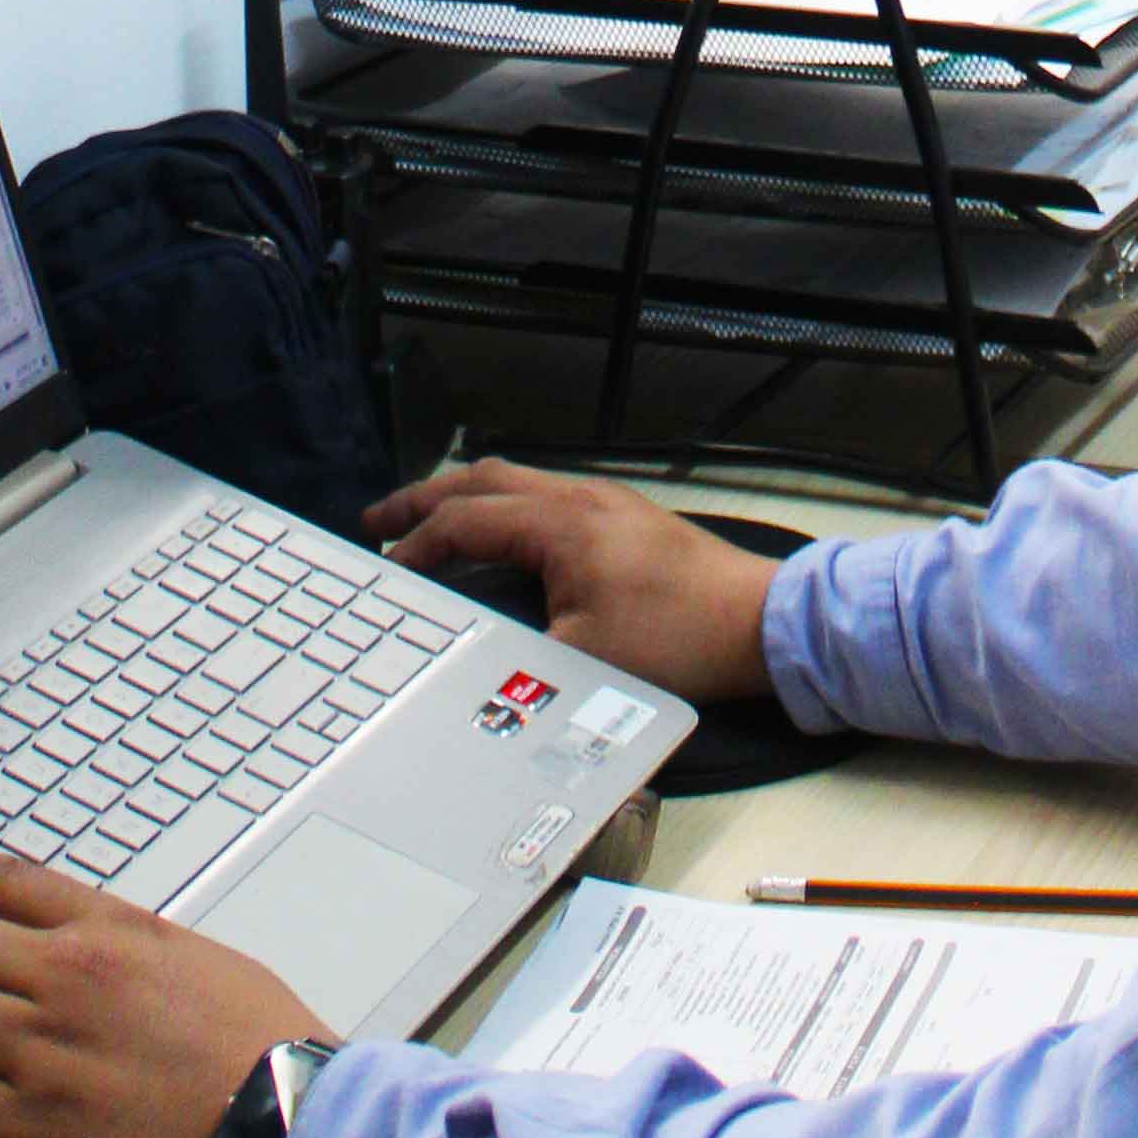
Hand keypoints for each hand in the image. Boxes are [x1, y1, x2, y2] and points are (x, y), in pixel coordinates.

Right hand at [366, 458, 785, 710]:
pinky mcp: (625, 520)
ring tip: (427, 522)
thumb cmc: (678, 639)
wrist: (758, 624)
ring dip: (466, 498)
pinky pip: (544, 497)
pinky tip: (498, 536)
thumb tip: (466, 652)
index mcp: (561, 523)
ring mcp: (606, 503)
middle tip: (379, 519)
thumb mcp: (581, 657)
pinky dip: (503, 508)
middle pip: (484, 480)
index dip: (418, 545)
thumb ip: (515, 645)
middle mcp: (580, 498)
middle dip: (426, 498)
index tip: (384, 568)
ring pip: (516, 482)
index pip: (466, 520)